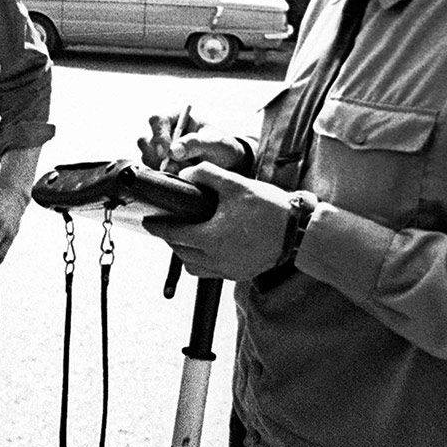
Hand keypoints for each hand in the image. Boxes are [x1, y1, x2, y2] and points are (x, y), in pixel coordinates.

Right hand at [137, 105, 246, 173]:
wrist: (228, 167)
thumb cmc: (222, 148)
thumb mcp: (215, 143)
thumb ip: (195, 144)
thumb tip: (173, 151)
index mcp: (176, 119)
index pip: (157, 120)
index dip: (158, 134)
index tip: (166, 151)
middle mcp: (164, 134)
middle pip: (145, 140)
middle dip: (155, 155)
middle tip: (172, 166)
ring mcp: (160, 152)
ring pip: (146, 158)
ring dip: (161, 167)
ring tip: (183, 171)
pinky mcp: (161, 168)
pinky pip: (153, 172)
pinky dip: (164, 176)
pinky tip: (180, 177)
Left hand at [142, 163, 294, 281]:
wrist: (299, 232)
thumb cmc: (269, 208)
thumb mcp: (235, 184)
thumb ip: (206, 175)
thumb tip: (186, 173)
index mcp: (210, 238)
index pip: (173, 234)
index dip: (157, 227)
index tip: (147, 221)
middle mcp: (216, 259)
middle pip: (180, 252)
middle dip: (171, 238)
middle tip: (169, 224)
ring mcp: (228, 270)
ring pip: (194, 266)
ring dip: (185, 252)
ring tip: (187, 236)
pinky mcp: (239, 274)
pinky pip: (210, 271)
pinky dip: (202, 260)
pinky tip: (208, 246)